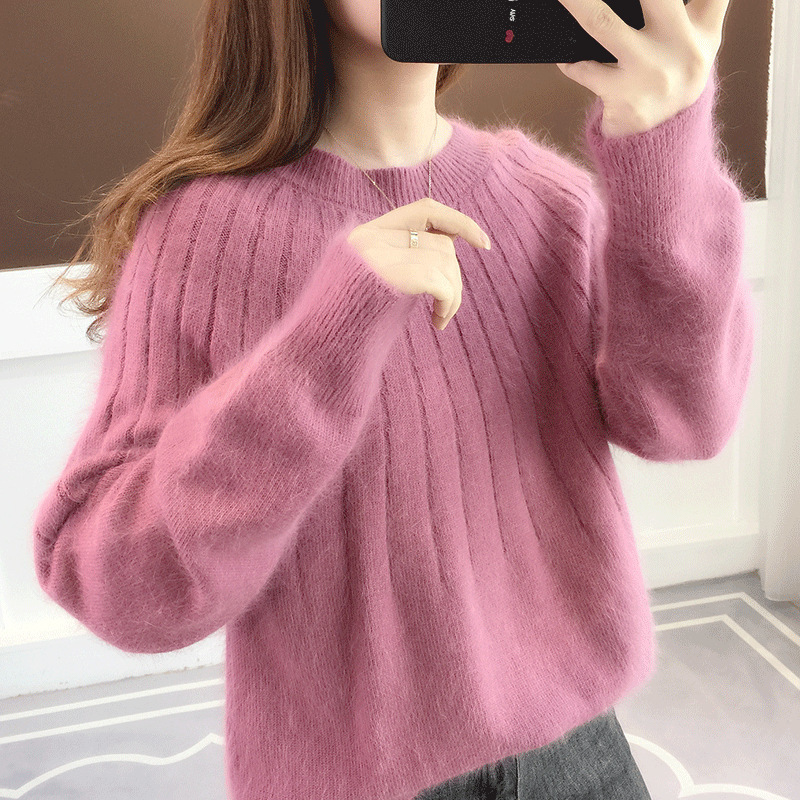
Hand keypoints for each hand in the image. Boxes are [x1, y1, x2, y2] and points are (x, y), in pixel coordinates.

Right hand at [347, 198, 490, 330]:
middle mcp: (372, 238)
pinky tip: (437, 322)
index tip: (484, 243)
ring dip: (453, 293)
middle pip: (441, 243)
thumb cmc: (346, 323)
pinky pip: (440, 280)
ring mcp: (377, 255)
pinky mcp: (388, 276)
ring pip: (444, 261)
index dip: (459, 221)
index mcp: (367, 235)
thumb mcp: (373, 283)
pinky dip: (449, 301)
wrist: (316, 346)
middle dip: (454, 276)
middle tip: (445, 309)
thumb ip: (400, 260)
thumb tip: (448, 250)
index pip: (425, 209)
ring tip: (440, 318)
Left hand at [554, 0, 730, 137]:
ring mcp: (652, 72)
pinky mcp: (625, 97)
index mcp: (704, 29)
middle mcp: (684, 48)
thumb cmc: (670, 80)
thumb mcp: (694, 45)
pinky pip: (587, 69)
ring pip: (604, 23)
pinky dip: (572, 63)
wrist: (663, 145)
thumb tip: (637, 2)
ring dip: (577, 3)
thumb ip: (689, 8)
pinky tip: (566, 59)